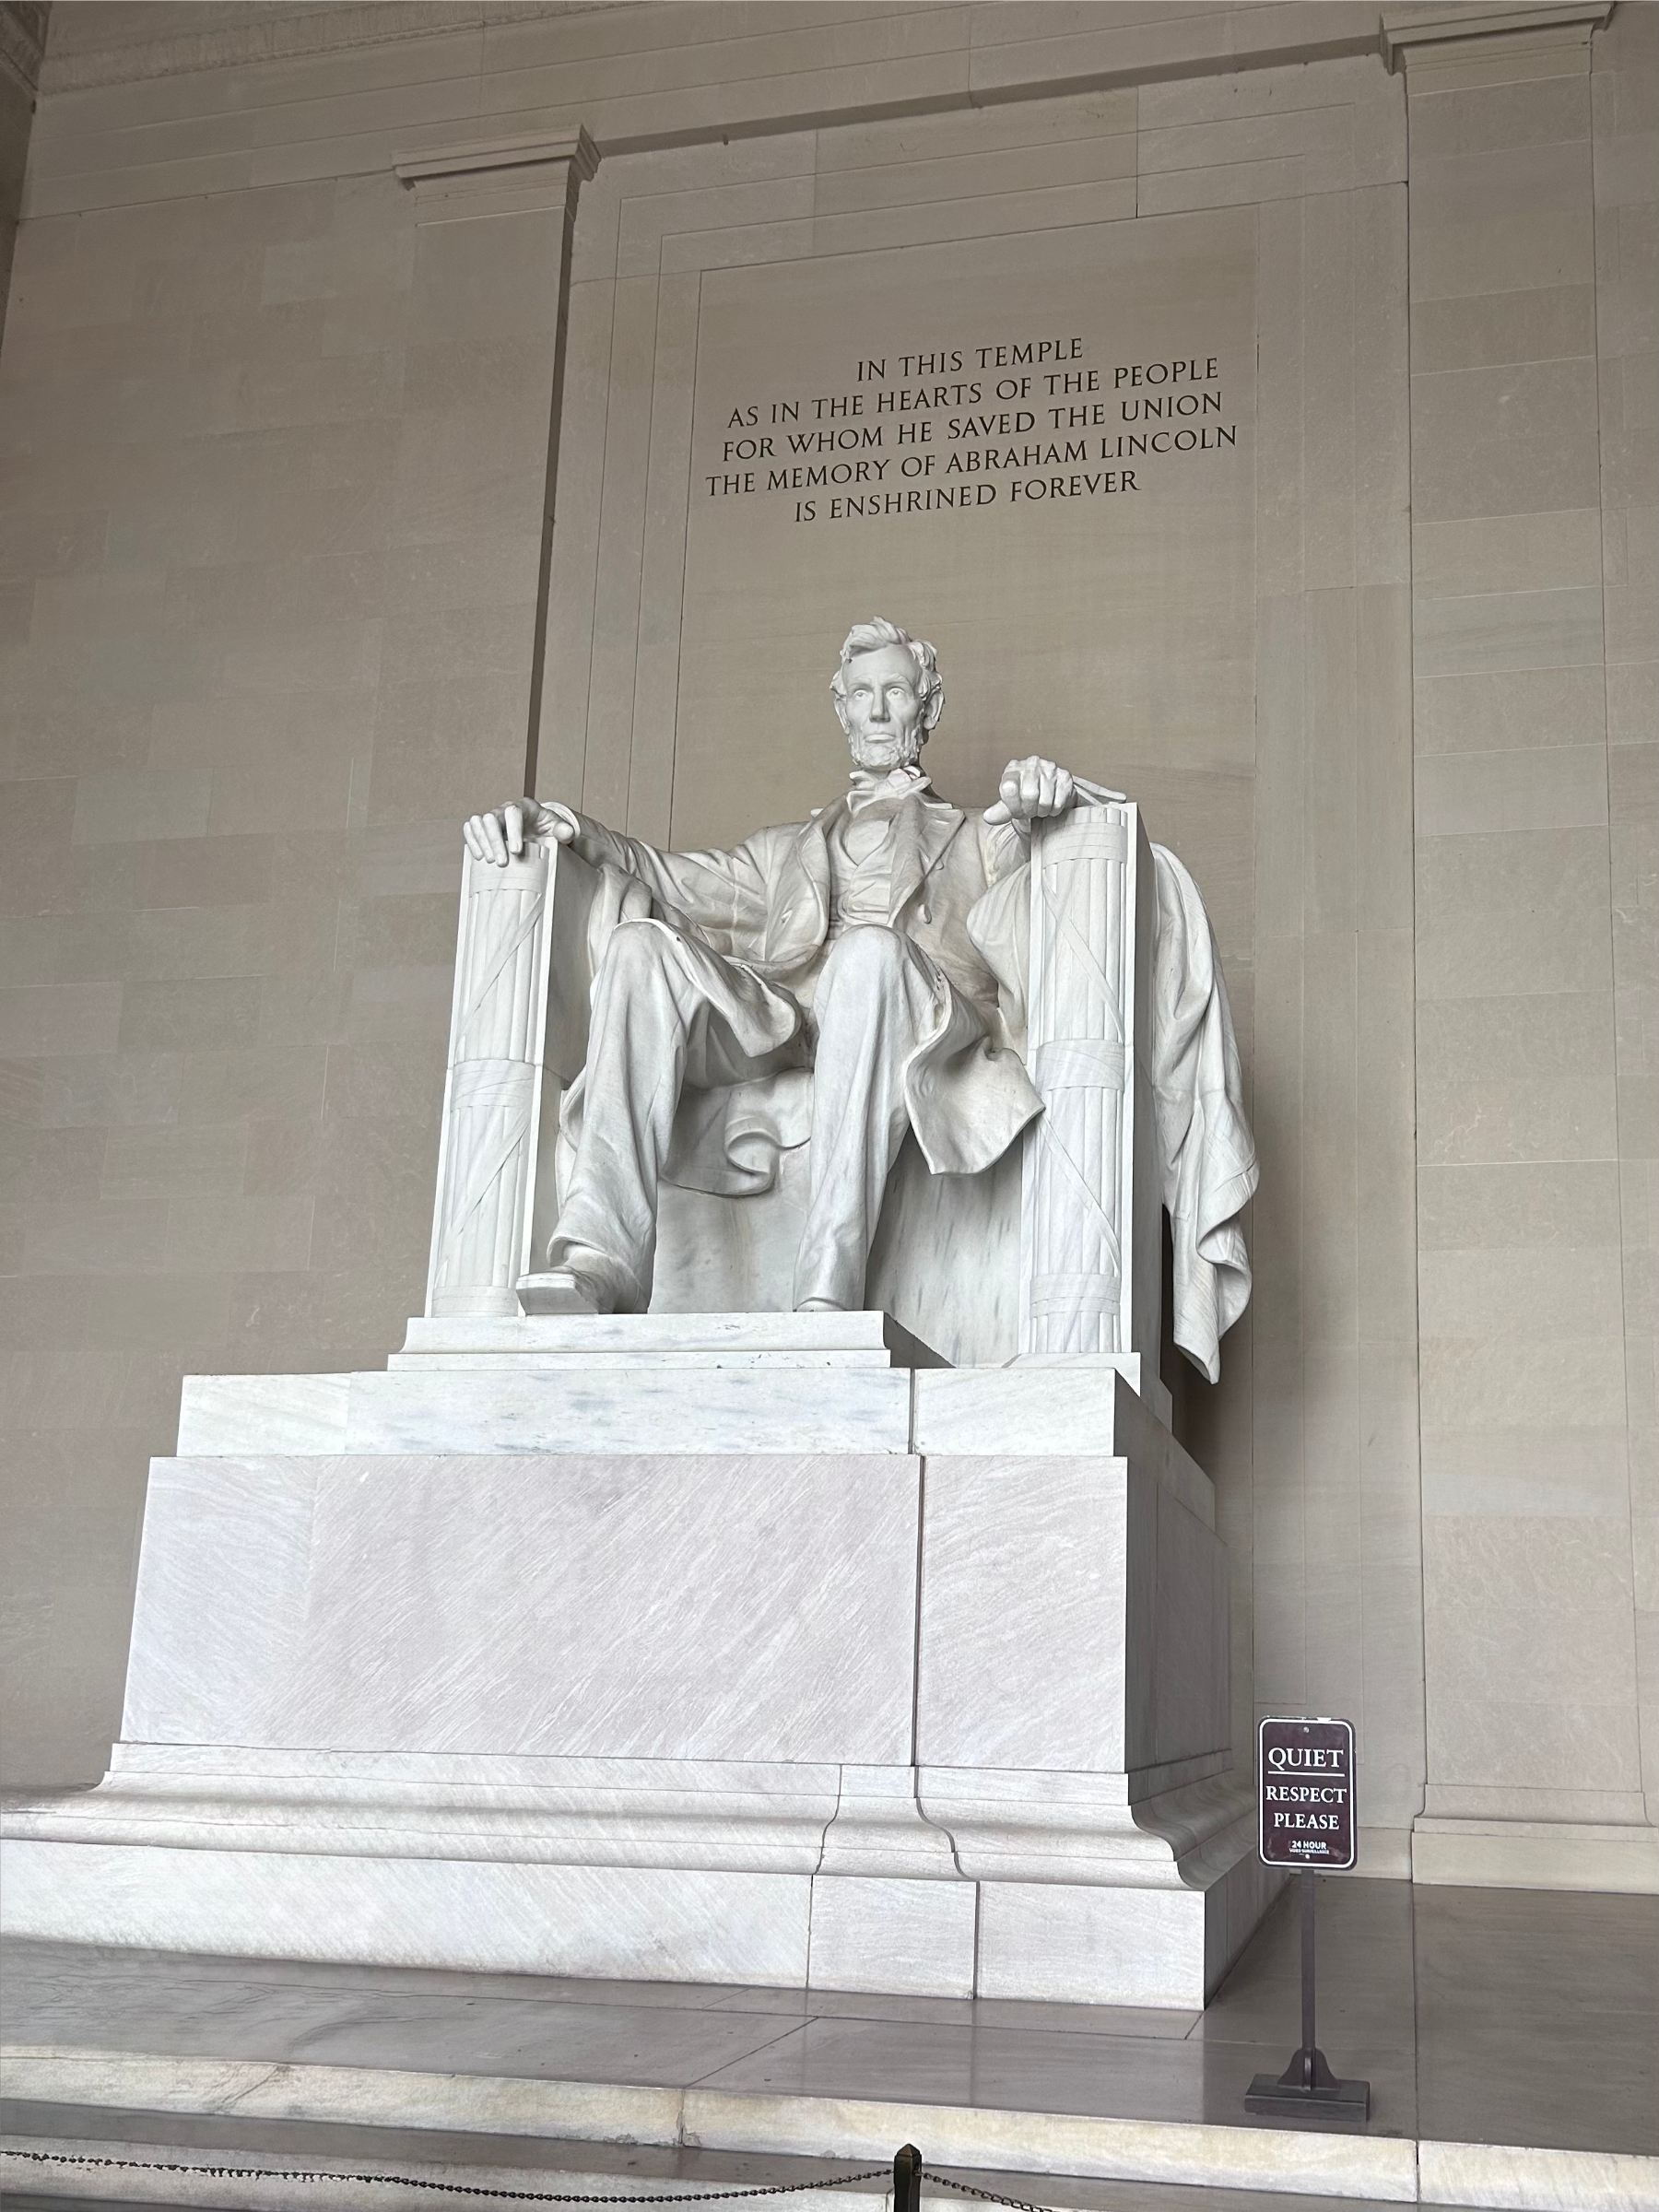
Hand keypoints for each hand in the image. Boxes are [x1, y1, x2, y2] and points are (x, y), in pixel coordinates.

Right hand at [462, 799, 577, 865]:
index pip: (513, 813)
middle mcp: (504, 809)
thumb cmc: (546, 827)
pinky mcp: (483, 826)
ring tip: (490, 861)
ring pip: (478, 822)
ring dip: (481, 842)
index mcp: (524, 807)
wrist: (537, 828)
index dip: (513, 831)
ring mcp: (492, 817)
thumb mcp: (558, 827)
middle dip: (495, 841)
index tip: (516, 851)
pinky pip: (470, 828)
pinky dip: (471, 841)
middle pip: (491, 818)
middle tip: (502, 863)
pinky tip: (479, 857)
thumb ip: (564, 830)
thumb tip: (567, 833)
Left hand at [984, 756, 1076, 828]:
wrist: (1049, 792)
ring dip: (1042, 812)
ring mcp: (1050, 768)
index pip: (1008, 788)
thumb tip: (988, 817)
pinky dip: (1054, 811)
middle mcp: (1031, 763)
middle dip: (1029, 810)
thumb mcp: (1010, 804)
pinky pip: (1058, 803)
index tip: (1016, 810)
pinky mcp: (1065, 777)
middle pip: (1029, 795)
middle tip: (1030, 811)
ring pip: (1045, 801)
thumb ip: (999, 811)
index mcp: (1013, 768)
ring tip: (1040, 808)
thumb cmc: (1025, 797)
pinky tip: (1051, 805)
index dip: (1012, 806)